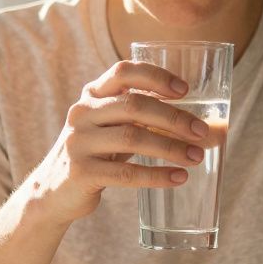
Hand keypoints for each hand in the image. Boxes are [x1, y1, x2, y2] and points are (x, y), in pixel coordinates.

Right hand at [25, 60, 215, 225]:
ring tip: (196, 157)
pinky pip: (126, 173)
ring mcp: (79, 142)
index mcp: (92, 96)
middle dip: (173, 118)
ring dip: (170, 148)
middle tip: (202, 132)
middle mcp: (82, 113)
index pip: (123, 72)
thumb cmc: (97, 155)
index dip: (156, 76)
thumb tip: (209, 129)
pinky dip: (157, 176)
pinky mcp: (81, 172)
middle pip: (134, 106)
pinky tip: (178, 178)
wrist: (53, 191)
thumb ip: (145, 120)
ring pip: (132, 138)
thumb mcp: (112, 128)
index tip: (184, 90)